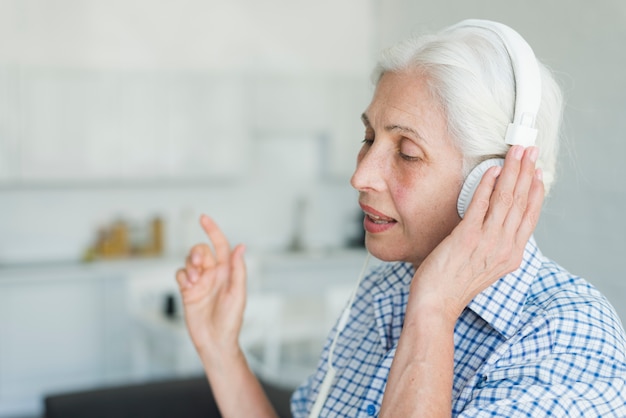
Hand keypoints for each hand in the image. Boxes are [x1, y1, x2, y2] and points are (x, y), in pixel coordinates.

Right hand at [175, 215, 246, 358]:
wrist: (215, 340)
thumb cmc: (231, 320)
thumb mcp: (238, 293)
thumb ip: (238, 269)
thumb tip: (241, 247)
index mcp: (227, 271)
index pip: (220, 245)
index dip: (212, 230)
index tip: (203, 218)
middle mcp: (213, 274)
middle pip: (200, 251)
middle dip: (196, 254)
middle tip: (199, 267)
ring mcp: (200, 282)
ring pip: (188, 261)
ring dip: (189, 267)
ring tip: (195, 282)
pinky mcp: (187, 291)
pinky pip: (180, 274)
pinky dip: (182, 276)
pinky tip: (188, 286)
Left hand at [409, 146, 543, 322]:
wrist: (436, 304)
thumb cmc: (454, 285)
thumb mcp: (484, 266)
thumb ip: (494, 245)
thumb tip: (496, 221)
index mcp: (512, 255)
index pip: (530, 216)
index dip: (536, 191)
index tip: (537, 171)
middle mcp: (505, 248)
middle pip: (522, 202)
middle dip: (527, 172)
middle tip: (530, 150)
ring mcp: (488, 242)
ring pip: (506, 199)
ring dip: (512, 171)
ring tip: (516, 152)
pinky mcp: (467, 237)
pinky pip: (481, 205)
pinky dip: (487, 185)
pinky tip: (491, 170)